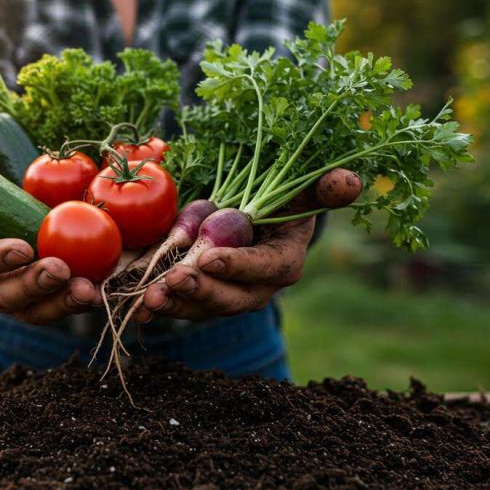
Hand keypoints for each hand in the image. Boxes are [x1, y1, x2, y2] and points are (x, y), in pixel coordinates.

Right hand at [0, 161, 98, 324]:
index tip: (19, 249)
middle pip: (4, 297)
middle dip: (31, 288)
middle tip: (59, 270)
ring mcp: (17, 290)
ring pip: (36, 309)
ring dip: (61, 303)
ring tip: (86, 290)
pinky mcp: (47, 289)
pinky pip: (63, 300)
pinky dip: (82, 296)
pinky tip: (103, 286)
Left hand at [136, 170, 358, 321]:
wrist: (256, 220)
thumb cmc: (281, 202)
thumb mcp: (302, 190)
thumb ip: (324, 188)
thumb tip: (349, 181)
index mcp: (285, 263)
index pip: (265, 268)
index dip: (239, 265)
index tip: (210, 258)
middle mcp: (258, 289)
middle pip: (232, 298)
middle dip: (202, 290)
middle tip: (174, 279)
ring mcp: (228, 297)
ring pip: (203, 308)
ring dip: (177, 304)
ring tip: (151, 297)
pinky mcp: (202, 299)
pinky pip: (182, 307)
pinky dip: (161, 308)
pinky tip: (140, 307)